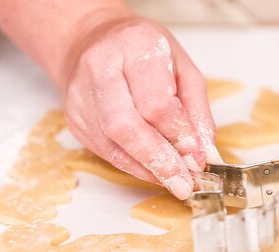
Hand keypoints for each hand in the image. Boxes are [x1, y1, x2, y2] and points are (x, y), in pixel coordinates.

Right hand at [61, 15, 221, 199]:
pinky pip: (105, 151)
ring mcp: (80, 97)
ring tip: (172, 181)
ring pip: (112, 145)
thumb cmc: (140, 51)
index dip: (178, 135)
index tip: (198, 158)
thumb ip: (196, 110)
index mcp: (133, 46)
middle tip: (183, 182)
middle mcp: (100, 69)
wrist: (89, 41)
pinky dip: (133, 165)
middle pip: (126, 126)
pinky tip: (152, 171)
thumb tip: (204, 153)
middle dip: (158, 160)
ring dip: (147, 169)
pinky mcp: (74, 120)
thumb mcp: (181, 67)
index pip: (155, 102)